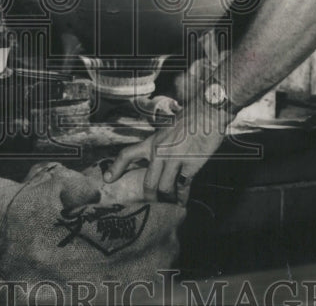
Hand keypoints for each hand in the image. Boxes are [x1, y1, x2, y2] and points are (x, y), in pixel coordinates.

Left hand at [104, 103, 227, 203]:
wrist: (208, 111)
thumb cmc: (191, 117)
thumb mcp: (169, 129)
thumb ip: (162, 145)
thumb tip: (158, 162)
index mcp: (152, 141)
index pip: (128, 154)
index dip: (115, 168)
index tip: (107, 179)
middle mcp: (159, 151)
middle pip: (148, 183)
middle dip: (150, 197)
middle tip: (154, 204)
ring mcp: (175, 159)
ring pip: (164, 188)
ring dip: (168, 199)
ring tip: (171, 204)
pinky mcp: (191, 165)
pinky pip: (184, 187)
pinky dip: (183, 197)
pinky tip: (183, 202)